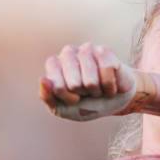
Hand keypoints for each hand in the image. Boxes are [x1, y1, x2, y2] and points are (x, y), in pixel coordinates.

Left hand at [39, 43, 155, 120]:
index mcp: (53, 65)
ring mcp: (86, 50)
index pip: (56, 86)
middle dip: (85, 94)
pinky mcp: (104, 51)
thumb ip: (47, 97)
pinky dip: (110, 86)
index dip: (69, 98)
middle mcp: (68, 53)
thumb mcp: (63, 109)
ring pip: (91, 81)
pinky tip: (110, 84)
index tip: (74, 98)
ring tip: (98, 88)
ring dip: (98, 91)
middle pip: (74, 84)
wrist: (115, 101)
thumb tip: (44, 79)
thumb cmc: (86, 104)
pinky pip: (107, 72)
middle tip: (88, 92)